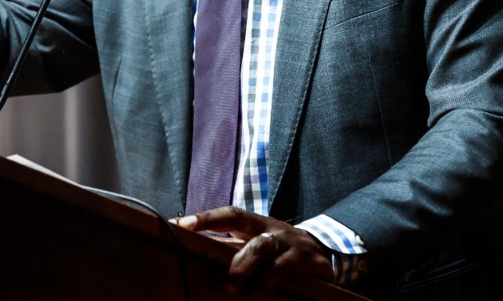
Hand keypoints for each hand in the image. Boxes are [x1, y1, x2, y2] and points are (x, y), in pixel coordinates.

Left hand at [173, 207, 333, 293]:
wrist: (324, 253)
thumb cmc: (280, 250)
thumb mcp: (257, 246)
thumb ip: (231, 249)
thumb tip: (195, 251)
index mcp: (254, 224)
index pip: (226, 214)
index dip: (203, 217)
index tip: (178, 223)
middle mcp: (268, 227)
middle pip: (239, 218)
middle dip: (213, 226)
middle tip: (195, 245)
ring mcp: (287, 240)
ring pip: (260, 244)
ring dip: (242, 265)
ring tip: (232, 285)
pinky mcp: (305, 258)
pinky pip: (283, 265)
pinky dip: (270, 278)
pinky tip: (264, 288)